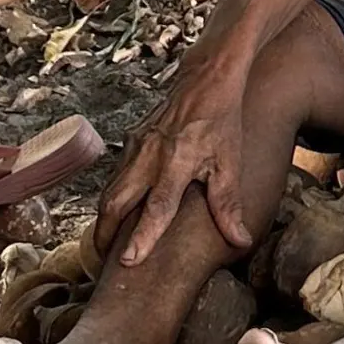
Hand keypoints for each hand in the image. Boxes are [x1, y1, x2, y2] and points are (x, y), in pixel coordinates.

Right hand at [96, 52, 255, 265]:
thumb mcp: (229, 163)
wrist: (206, 80)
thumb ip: (229, 205)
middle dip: (106, 235)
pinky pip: (115, 176)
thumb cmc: (221, 122)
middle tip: (104, 264)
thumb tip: (240, 241)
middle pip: (116, 202)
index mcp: (176, 162)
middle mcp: (149, 155)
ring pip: (110, 190)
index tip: (129, 260)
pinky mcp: (130, 141)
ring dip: (105, 219)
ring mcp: (136, 146)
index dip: (142, 235)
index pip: (156, 207)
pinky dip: (112, 199)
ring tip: (106, 246)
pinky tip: (116, 214)